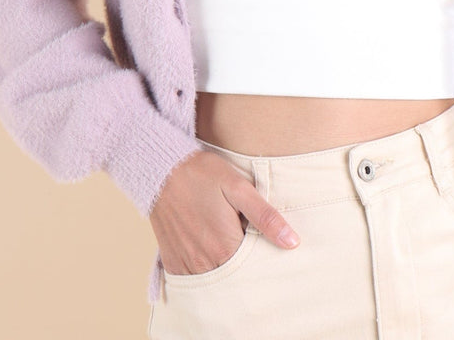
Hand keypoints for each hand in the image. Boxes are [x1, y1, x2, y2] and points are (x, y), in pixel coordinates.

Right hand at [149, 150, 299, 274]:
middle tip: (251, 249)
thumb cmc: (203, 175)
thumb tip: (292, 242)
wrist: (161, 169)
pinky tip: (212, 258)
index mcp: (225, 247)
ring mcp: (186, 265)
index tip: (272, 254)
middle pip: (235, 280)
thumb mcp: (238, 188)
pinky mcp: (172, 262)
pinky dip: (205, 273)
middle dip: (247, 272)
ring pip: (215, 283)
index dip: (265, 262)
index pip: (255, 271)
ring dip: (226, 273)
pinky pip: (192, 281)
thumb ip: (265, 217)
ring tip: (232, 252)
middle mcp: (204, 263)